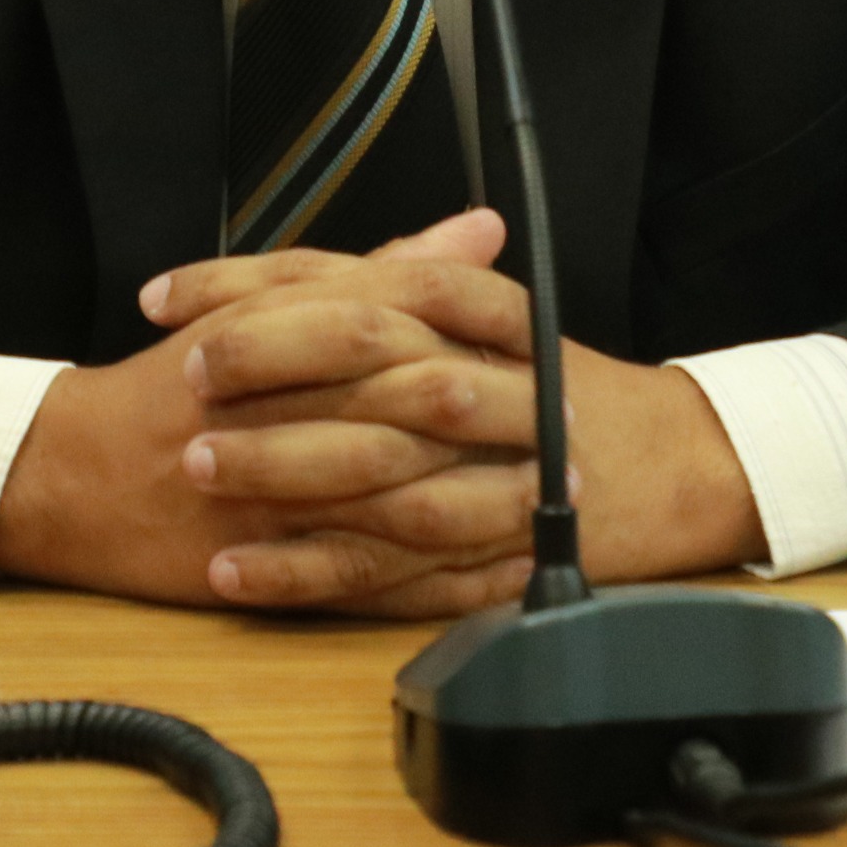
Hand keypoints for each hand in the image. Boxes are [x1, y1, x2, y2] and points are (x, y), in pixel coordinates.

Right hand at [0, 209, 537, 615]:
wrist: (72, 470)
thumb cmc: (174, 383)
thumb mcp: (265, 304)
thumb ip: (380, 267)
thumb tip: (479, 230)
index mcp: (282, 334)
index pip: (391, 318)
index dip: (476, 334)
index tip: (547, 350)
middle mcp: (278, 410)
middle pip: (405, 412)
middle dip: (495, 428)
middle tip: (575, 439)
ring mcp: (274, 494)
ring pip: (394, 503)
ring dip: (483, 510)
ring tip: (552, 509)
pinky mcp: (267, 563)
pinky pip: (367, 579)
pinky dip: (437, 583)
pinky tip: (494, 578)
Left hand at [145, 217, 770, 587]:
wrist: (680, 467)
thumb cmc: (566, 391)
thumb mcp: (490, 322)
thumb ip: (398, 287)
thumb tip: (275, 280)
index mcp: (480, 311)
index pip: (353, 276)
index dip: (253, 285)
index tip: (167, 299)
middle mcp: (489, 376)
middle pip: (370, 353)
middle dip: (271, 364)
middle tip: (189, 378)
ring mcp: (493, 467)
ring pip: (379, 460)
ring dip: (281, 465)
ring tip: (198, 468)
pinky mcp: (487, 552)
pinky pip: (390, 566)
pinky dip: (308, 570)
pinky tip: (239, 568)